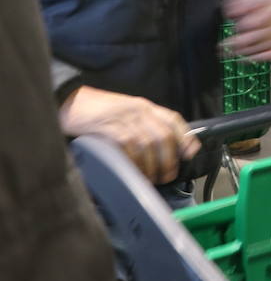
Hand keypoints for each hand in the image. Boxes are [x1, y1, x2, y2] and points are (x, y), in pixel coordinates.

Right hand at [59, 86, 200, 183]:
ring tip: (151, 179)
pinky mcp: (109, 127)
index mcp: (145, 106)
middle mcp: (139, 110)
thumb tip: (161, 148)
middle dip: (169, 159)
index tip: (191, 153)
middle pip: (164, 136)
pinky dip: (134, 162)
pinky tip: (134, 172)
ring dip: (152, 165)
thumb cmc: (98, 111)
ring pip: (148, 144)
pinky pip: (129, 147)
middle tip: (167, 176)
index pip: (173, 120)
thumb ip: (143, 125)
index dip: (185, 137)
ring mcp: (124, 118)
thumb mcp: (125, 113)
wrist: (69, 101)